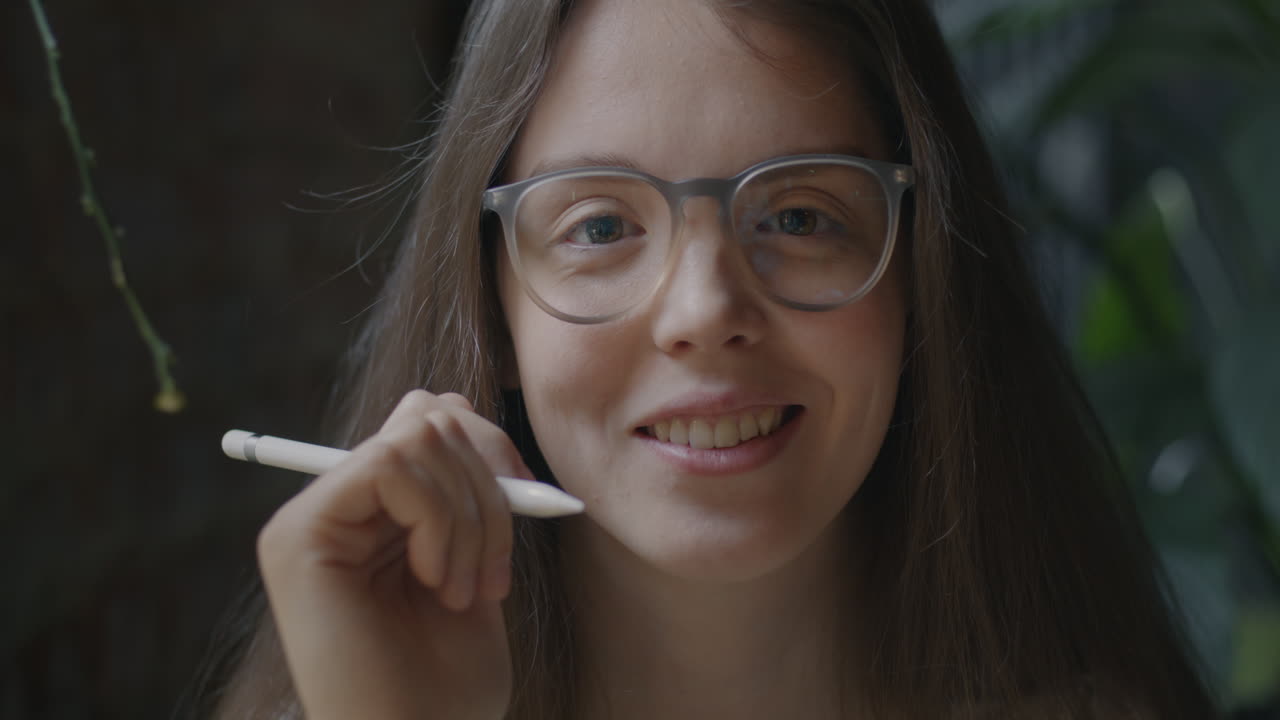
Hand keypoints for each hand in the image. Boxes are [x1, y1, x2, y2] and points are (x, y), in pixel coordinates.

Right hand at [257, 390, 527, 719]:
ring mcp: (308, 518)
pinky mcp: (297, 533)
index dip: (490, 447)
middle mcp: (332, 506)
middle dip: (488, 482)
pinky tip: (434, 580)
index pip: (429, 418)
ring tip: (463, 590)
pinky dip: (437, 519)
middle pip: (427, 415)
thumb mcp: (470, 567)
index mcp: (374, 514)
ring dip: (468, 514)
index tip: (533, 502)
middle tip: (492, 569)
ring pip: (416, 436)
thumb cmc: (446, 687)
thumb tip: (474, 419)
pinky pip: (388, 467)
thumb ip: (463, 494)